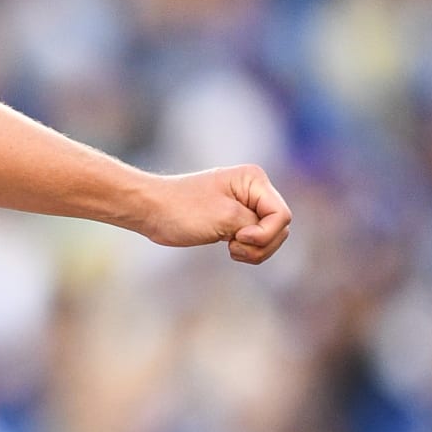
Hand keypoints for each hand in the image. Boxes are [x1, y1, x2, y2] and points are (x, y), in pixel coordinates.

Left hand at [139, 164, 291, 264]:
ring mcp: (245, 206)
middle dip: (260, 244)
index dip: (265, 233)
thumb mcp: (226, 218)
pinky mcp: (236, 221)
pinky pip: (256, 241)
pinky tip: (229, 249)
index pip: (282, 216)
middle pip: (280, 228)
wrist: (150, 210)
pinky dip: (247, 251)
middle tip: (232, 245)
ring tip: (230, 248)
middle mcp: (254, 190)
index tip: (237, 236)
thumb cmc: (182, 210)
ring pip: (270, 238)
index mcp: (254, 180)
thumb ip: (257, 226)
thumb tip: (275, 231)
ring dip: (254, 251)